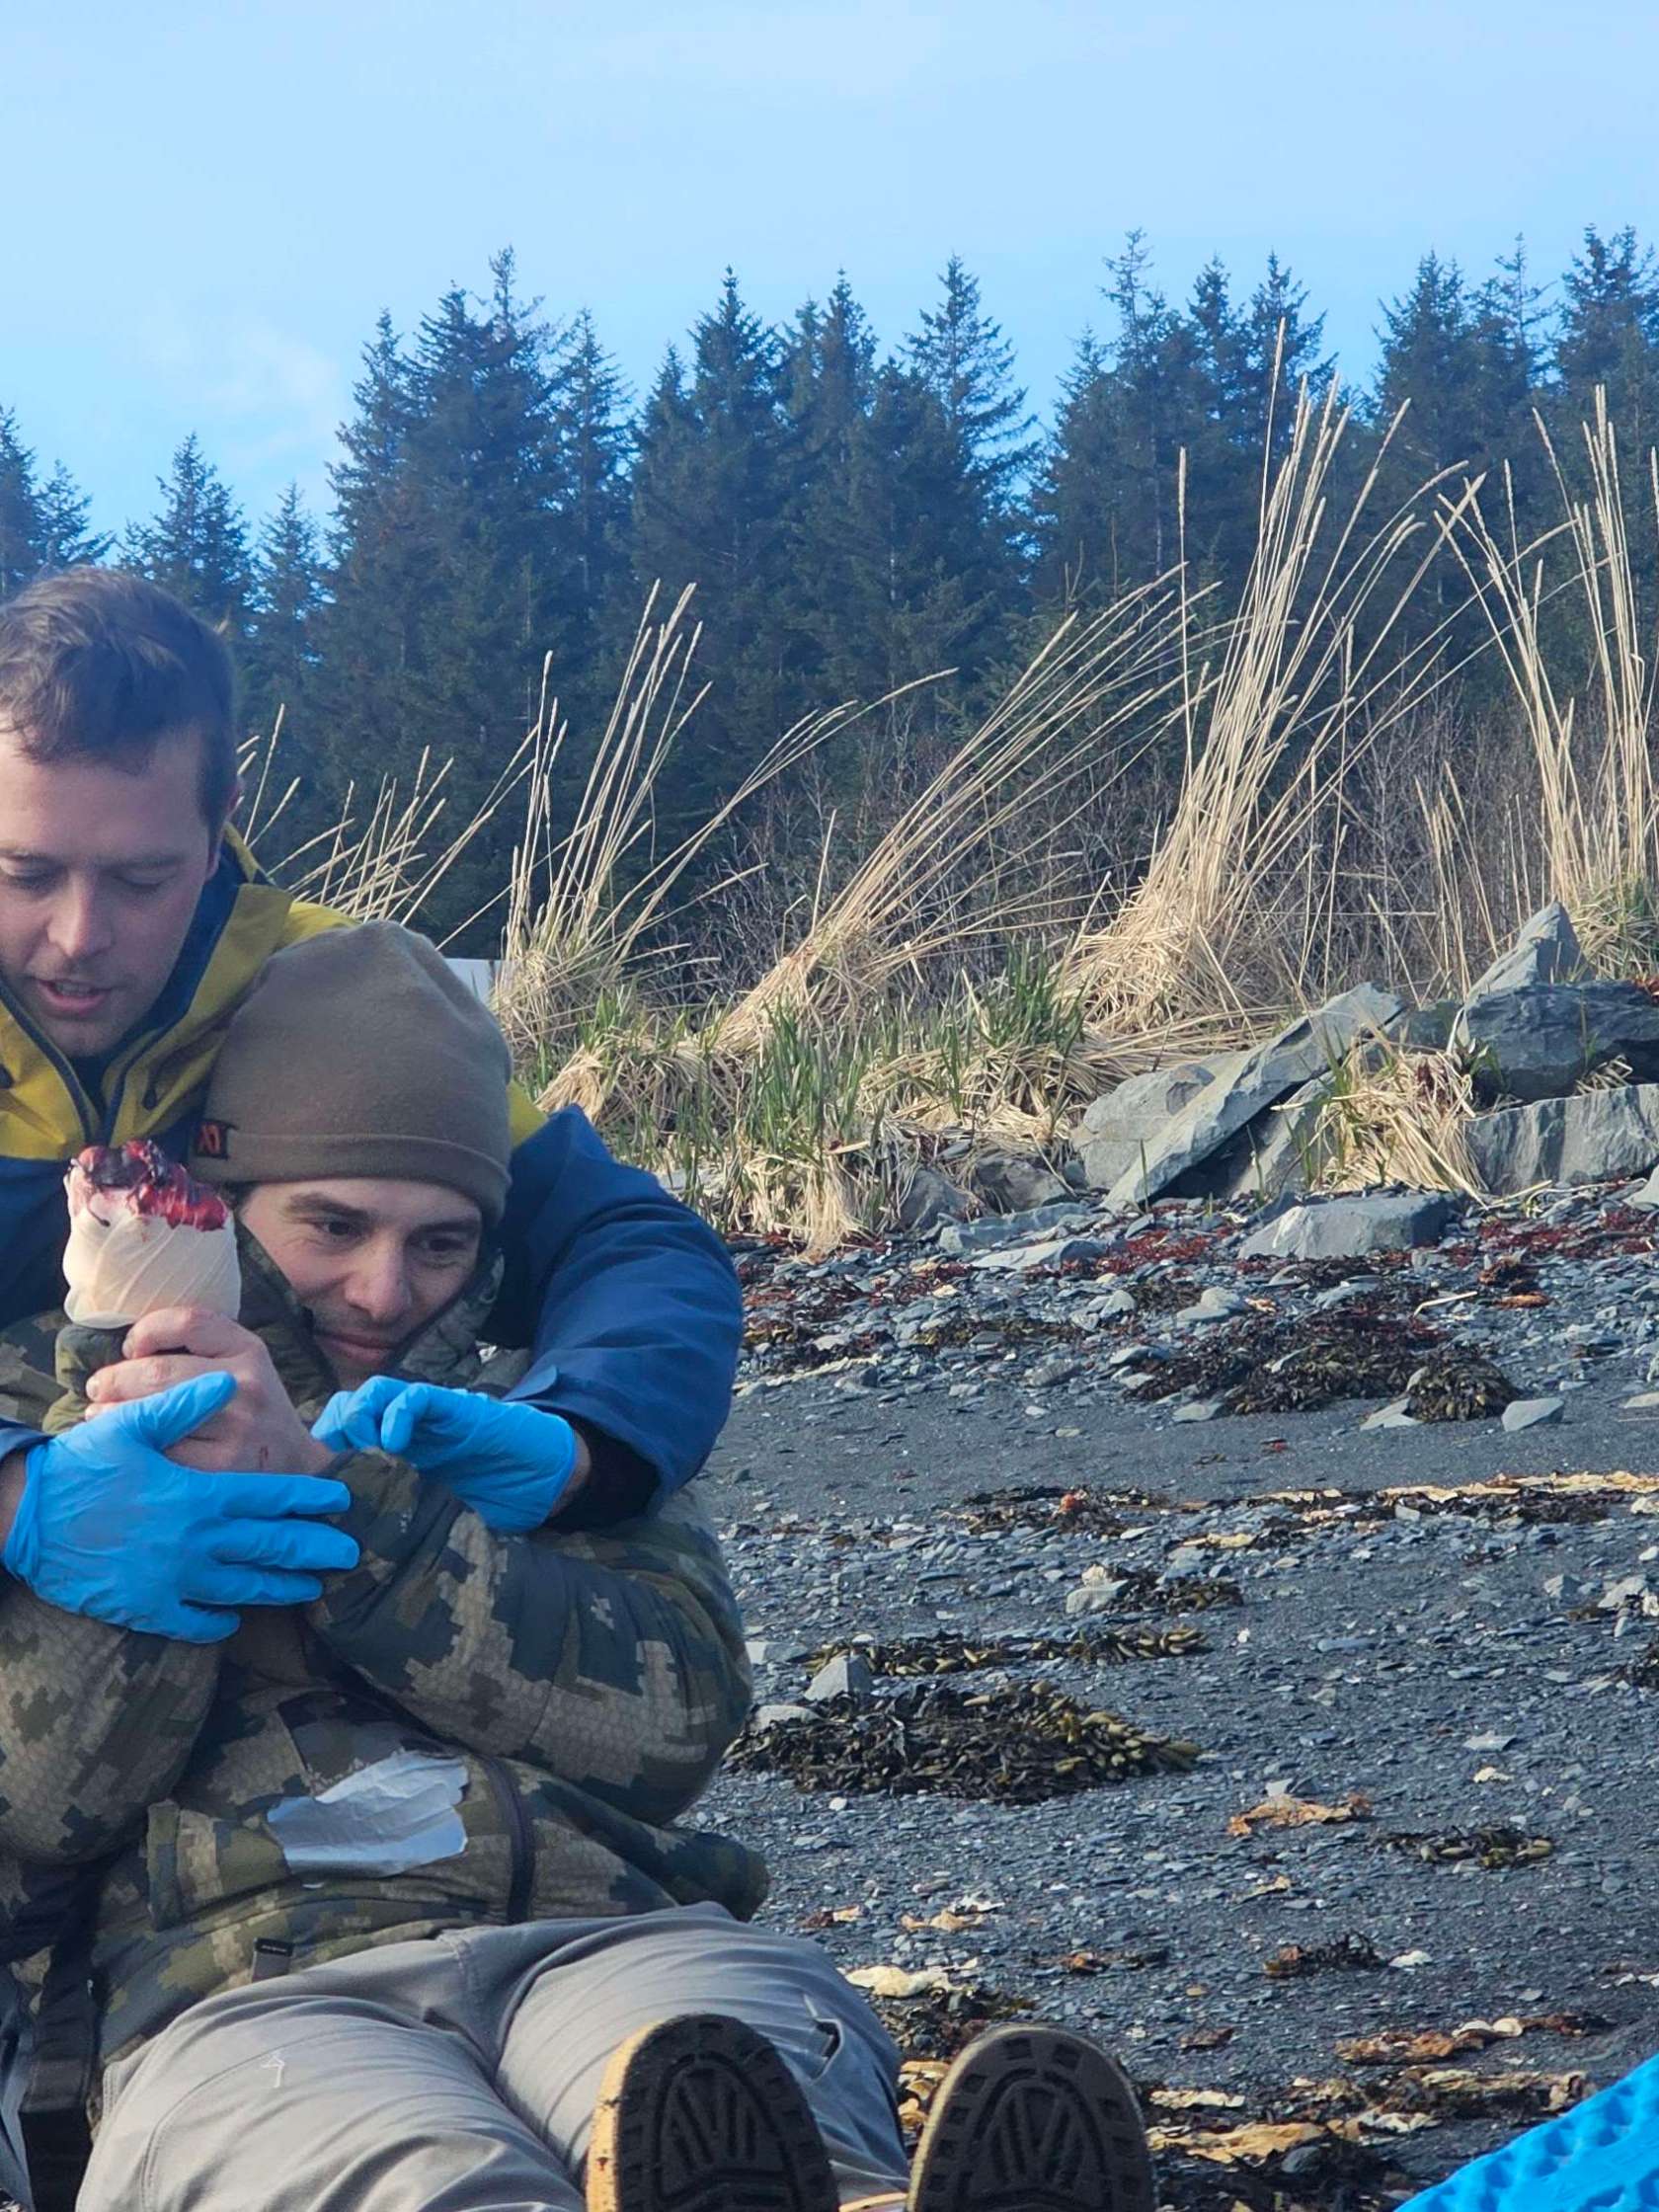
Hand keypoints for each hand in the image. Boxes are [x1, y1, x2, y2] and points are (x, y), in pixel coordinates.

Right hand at [3, 1373, 360, 1642]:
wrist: (26, 1518)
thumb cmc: (81, 1468)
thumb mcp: (131, 1427)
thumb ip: (185, 1405)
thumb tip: (226, 1383)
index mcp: (198, 1494)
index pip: (270, 1498)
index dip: (309, 1500)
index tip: (341, 1503)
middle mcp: (195, 1540)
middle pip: (270, 1547)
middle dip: (314, 1549)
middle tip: (349, 1553)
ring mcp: (173, 1580)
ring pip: (243, 1588)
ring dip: (281, 1588)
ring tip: (310, 1588)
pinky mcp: (147, 1607)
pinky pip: (196, 1622)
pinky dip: (220, 1621)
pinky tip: (235, 1618)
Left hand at [84, 1307, 333, 1475]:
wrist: (295, 1463)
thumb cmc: (255, 1408)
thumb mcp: (244, 1364)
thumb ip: (202, 1347)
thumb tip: (130, 1349)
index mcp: (249, 1349)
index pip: (187, 1322)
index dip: (146, 1331)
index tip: (131, 1348)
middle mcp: (244, 1384)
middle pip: (159, 1372)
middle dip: (114, 1380)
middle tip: (97, 1388)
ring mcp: (235, 1427)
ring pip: (154, 1413)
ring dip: (113, 1414)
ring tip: (99, 1415)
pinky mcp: (221, 1466)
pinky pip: (161, 1451)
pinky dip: (133, 1445)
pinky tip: (124, 1443)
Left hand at [312, 1380, 579, 1530]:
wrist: (544, 1476)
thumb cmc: (492, 1505)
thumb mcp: (432, 1525)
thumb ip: (398, 1532)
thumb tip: (351, 1584)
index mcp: (391, 1460)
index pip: (337, 1444)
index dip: (319, 1460)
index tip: (315, 1491)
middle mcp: (403, 1434)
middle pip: (343, 1414)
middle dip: (330, 1435)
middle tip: (333, 1470)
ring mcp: (426, 1419)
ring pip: (371, 1396)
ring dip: (357, 1418)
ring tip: (361, 1451)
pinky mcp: (453, 1408)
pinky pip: (415, 1397)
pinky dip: (398, 1412)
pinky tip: (394, 1442)